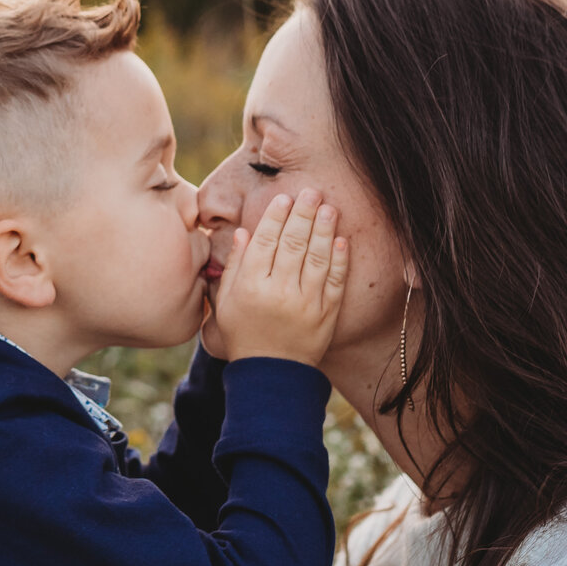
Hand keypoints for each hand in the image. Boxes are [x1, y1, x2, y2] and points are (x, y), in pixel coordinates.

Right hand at [205, 189, 346, 365]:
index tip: (284, 198)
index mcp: (251, 287)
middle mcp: (279, 292)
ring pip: (316, 258)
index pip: (264, 242)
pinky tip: (341, 239)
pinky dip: (339, 259)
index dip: (275, 217)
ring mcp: (305, 303)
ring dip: (324, 230)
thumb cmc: (243, 334)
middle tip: (312, 192)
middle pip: (293, 244)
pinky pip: (334, 281)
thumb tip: (245, 231)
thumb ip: (234, 266)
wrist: (272, 373)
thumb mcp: (225, 302)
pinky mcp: (326, 314)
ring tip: (329, 207)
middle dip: (303, 214)